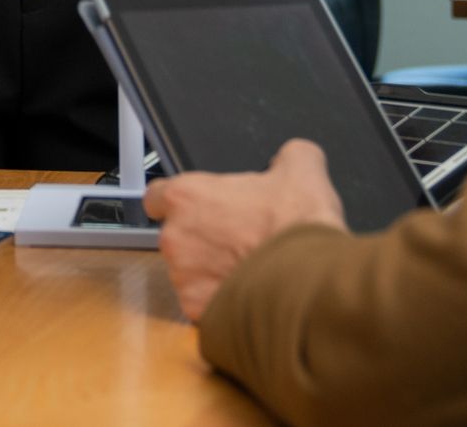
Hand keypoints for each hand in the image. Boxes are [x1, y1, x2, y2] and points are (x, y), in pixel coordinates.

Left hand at [143, 139, 347, 322]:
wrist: (310, 284)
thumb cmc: (295, 229)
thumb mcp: (302, 170)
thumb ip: (289, 156)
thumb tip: (294, 156)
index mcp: (187, 196)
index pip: (157, 196)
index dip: (178, 202)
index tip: (196, 208)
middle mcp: (175, 237)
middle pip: (176, 236)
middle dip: (202, 238)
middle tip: (238, 238)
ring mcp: (183, 278)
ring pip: (188, 272)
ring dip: (209, 270)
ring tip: (248, 267)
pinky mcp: (198, 311)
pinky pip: (203, 303)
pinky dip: (221, 300)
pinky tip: (249, 292)